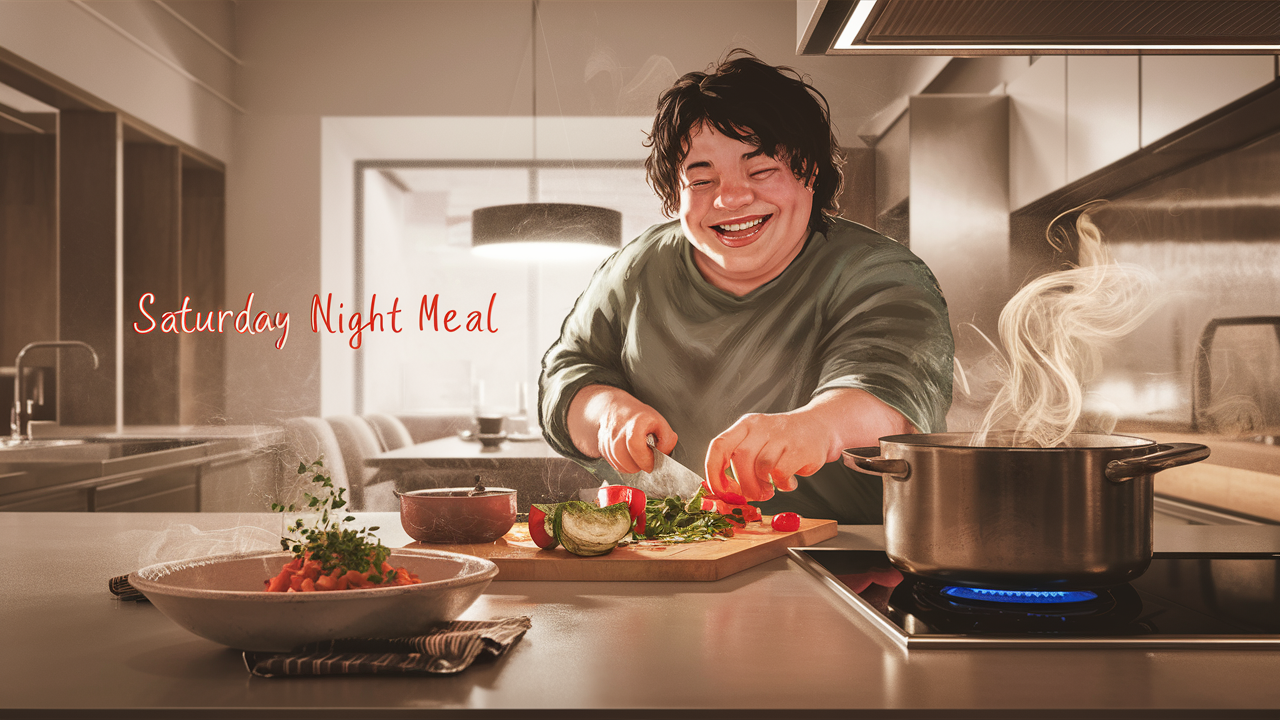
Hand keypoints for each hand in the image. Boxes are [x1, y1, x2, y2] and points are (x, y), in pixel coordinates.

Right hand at [567, 385, 676, 473]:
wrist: (615, 408)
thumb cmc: (638, 416)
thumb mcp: (659, 422)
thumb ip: (667, 439)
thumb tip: (664, 454)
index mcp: (635, 423)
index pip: (635, 446)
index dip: (644, 459)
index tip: (651, 464)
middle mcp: (618, 430)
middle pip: (623, 458)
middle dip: (637, 465)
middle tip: (645, 461)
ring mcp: (607, 438)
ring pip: (617, 463)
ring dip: (629, 466)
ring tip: (637, 459)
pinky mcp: (602, 446)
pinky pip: (612, 462)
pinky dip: (621, 465)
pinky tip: (628, 458)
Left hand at [704, 412, 828, 501]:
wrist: (820, 426)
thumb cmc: (784, 440)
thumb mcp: (758, 442)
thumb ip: (741, 462)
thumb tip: (726, 492)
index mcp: (746, 425)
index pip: (719, 446)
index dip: (714, 472)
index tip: (720, 491)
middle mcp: (761, 427)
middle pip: (740, 460)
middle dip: (745, 485)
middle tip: (756, 495)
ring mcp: (782, 436)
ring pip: (761, 467)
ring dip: (763, 487)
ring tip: (771, 488)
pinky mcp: (800, 449)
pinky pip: (781, 474)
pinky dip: (782, 485)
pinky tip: (788, 482)